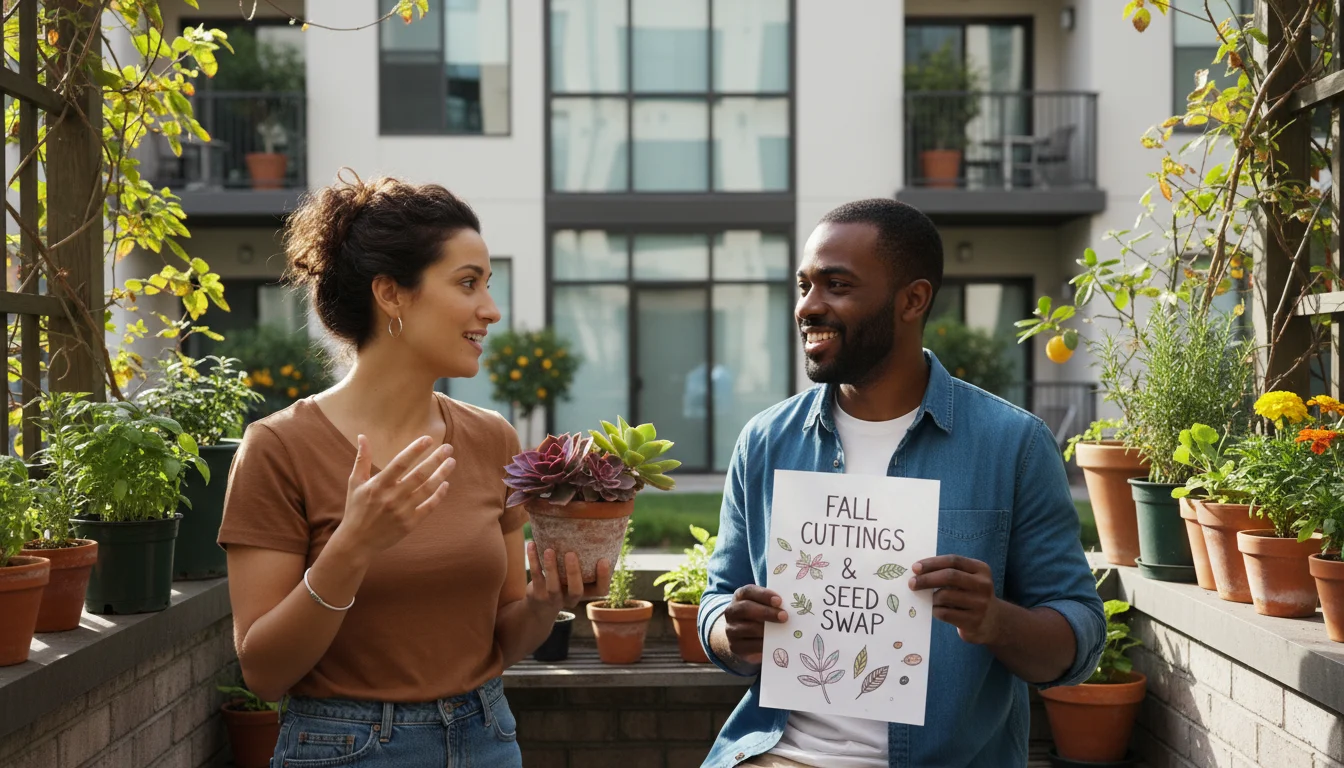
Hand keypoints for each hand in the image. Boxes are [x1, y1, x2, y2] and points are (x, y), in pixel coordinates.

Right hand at [334, 435, 455, 557]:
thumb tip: (362, 436)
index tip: (428, 439)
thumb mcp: (355, 483)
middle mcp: (391, 497)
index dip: (415, 450)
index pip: (400, 463)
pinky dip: (439, 495)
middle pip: (419, 474)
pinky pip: (429, 507)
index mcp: (378, 485)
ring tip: (451, 462)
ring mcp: (402, 512)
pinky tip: (445, 483)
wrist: (357, 542)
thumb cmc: (356, 509)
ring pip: (427, 490)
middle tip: (448, 447)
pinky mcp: (410, 524)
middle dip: (436, 459)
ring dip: (442, 474)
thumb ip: (362, 459)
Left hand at [523, 542, 611, 611]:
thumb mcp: (577, 576)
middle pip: (575, 590)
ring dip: (551, 568)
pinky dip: (533, 560)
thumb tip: (596, 526)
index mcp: (585, 592)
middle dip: (574, 573)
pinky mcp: (537, 595)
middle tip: (571, 554)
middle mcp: (571, 598)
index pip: (600, 590)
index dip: (604, 577)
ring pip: (553, 587)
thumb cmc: (565, 582)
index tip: (604, 560)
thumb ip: (586, 560)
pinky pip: (536, 576)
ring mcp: (553, 599)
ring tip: (549, 550)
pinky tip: (532, 544)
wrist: (539, 606)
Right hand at [722, 585, 788, 665]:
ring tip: (781, 631)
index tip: (779, 600)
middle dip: (766, 612)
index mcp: (740, 596)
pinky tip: (774, 643)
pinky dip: (763, 644)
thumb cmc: (759, 616)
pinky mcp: (734, 646)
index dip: (763, 595)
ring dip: (766, 630)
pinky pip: (748, 646)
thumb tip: (792, 606)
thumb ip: (774, 604)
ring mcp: (731, 629)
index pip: (748, 591)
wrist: (743, 637)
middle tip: (784, 616)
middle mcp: (731, 611)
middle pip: (745, 608)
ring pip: (747, 628)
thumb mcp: (763, 606)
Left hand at [909, 555, 1002, 644]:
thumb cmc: (971, 595)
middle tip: (912, 583)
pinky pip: (945, 613)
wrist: (993, 622)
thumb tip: (917, 572)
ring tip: (928, 599)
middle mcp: (983, 585)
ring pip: (945, 596)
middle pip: (950, 576)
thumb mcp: (968, 579)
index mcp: (981, 569)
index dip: (932, 563)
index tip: (915, 567)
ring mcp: (980, 604)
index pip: (953, 561)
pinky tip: (935, 610)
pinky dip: (935, 610)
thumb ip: (949, 572)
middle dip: (927, 579)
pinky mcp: (974, 621)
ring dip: (931, 597)